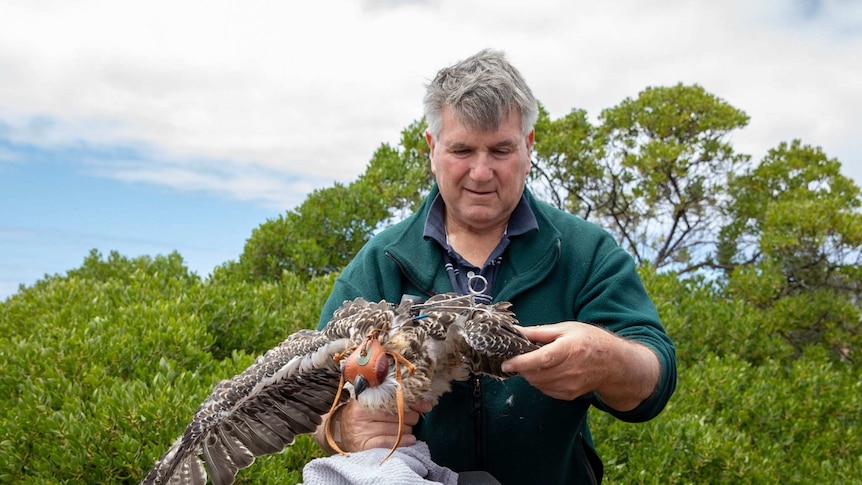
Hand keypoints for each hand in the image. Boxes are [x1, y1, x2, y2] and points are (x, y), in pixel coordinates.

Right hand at [319, 399, 432, 452]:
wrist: (339, 430)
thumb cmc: (361, 413)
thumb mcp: (372, 401)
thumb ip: (393, 398)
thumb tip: (425, 403)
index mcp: (366, 399)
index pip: (394, 399)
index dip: (413, 402)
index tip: (425, 406)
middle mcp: (362, 414)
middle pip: (397, 414)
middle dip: (411, 417)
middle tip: (413, 419)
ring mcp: (363, 430)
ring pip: (395, 428)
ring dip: (408, 429)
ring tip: (409, 429)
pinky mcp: (364, 445)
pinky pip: (388, 442)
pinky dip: (402, 441)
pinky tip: (411, 440)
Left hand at [501, 322, 658, 410]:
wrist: (613, 363)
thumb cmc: (589, 341)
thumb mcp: (566, 329)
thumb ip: (539, 332)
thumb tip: (516, 331)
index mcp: (568, 349)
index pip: (540, 360)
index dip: (521, 363)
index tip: (506, 363)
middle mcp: (569, 370)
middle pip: (535, 374)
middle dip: (522, 367)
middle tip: (521, 356)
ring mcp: (569, 385)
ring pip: (537, 383)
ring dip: (530, 374)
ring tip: (536, 361)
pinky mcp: (568, 395)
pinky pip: (544, 389)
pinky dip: (539, 381)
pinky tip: (547, 370)